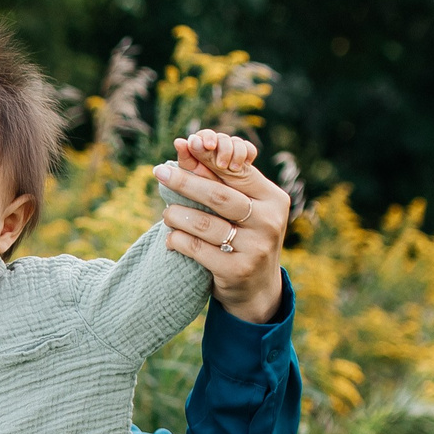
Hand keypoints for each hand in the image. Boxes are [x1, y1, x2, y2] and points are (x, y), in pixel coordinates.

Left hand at [157, 129, 288, 323]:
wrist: (257, 288)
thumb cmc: (244, 237)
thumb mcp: (242, 209)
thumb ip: (220, 181)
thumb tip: (186, 147)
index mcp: (273, 198)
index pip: (237, 172)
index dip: (208, 157)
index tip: (183, 145)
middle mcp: (269, 221)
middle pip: (219, 196)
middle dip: (185, 181)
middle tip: (159, 172)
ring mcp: (255, 247)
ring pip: (205, 224)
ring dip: (177, 216)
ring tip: (167, 214)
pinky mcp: (237, 270)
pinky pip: (197, 249)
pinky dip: (177, 240)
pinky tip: (170, 238)